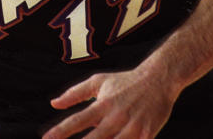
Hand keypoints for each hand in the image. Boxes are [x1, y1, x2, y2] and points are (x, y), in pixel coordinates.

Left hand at [42, 64, 176, 138]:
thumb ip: (75, 93)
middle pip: (95, 138)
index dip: (61, 131)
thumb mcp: (98, 81)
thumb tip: (53, 103)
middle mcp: (116, 117)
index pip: (77, 120)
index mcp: (103, 104)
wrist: (159, 79)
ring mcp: (133, 127)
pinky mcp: (147, 135)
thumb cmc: (125, 81)